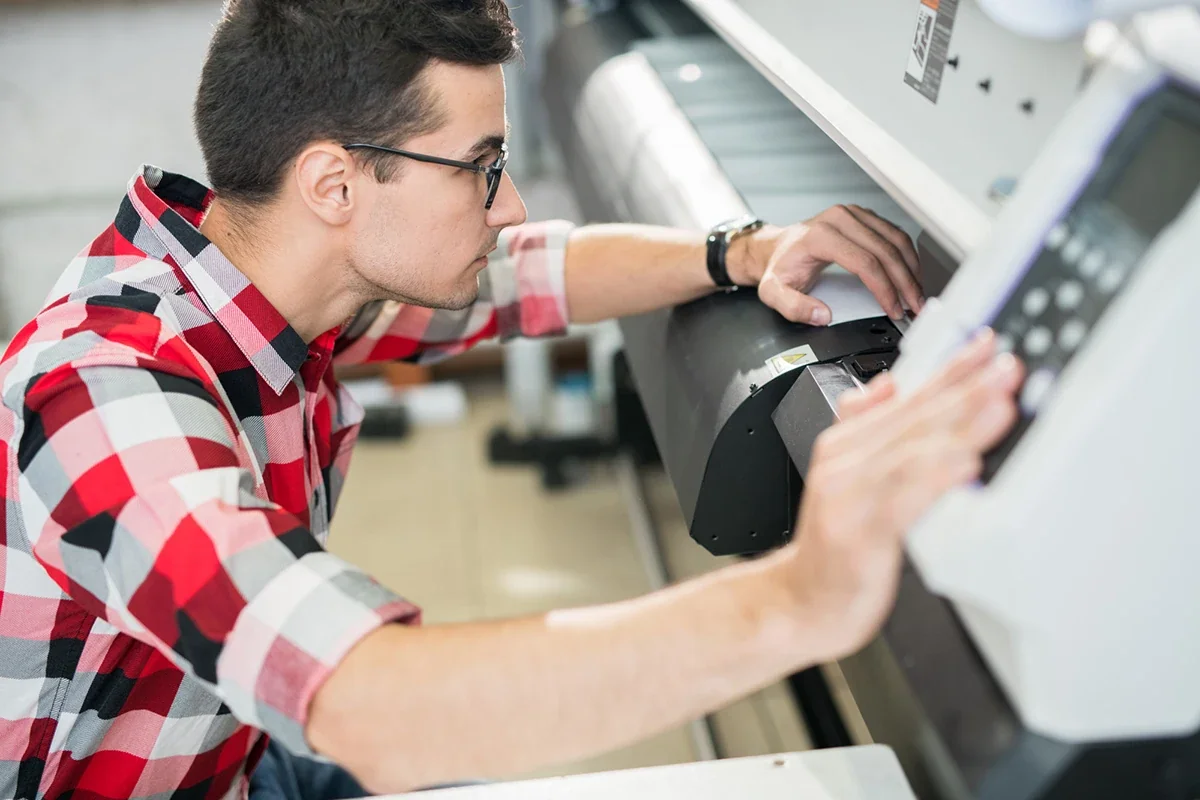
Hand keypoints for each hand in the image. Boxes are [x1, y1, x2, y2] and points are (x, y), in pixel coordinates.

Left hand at [733, 205, 923, 323]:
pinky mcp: (864, 217)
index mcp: (821, 235)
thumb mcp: (773, 292)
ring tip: (916, 294)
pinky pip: (894, 234)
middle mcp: (840, 219)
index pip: (864, 262)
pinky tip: (910, 275)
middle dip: (905, 282)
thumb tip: (822, 315)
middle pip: (885, 250)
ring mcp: (854, 215)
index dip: (884, 288)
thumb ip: (794, 307)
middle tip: (914, 306)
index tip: (893, 308)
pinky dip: (907, 256)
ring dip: (911, 269)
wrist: (777, 248)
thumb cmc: (780, 267)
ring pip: (895, 239)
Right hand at [774, 331, 1022, 661]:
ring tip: (998, 406)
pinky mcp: (859, 535)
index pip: (909, 398)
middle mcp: (846, 463)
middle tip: (1006, 368)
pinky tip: (963, 466)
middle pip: (915, 419)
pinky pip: (901, 502)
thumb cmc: (833, 548)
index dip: (951, 369)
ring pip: (912, 453)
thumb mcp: (841, 474)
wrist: (798, 603)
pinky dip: (933, 481)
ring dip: (958, 427)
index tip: (989, 346)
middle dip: (965, 389)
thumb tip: (888, 384)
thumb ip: (864, 425)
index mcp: (848, 444)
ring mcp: (850, 497)